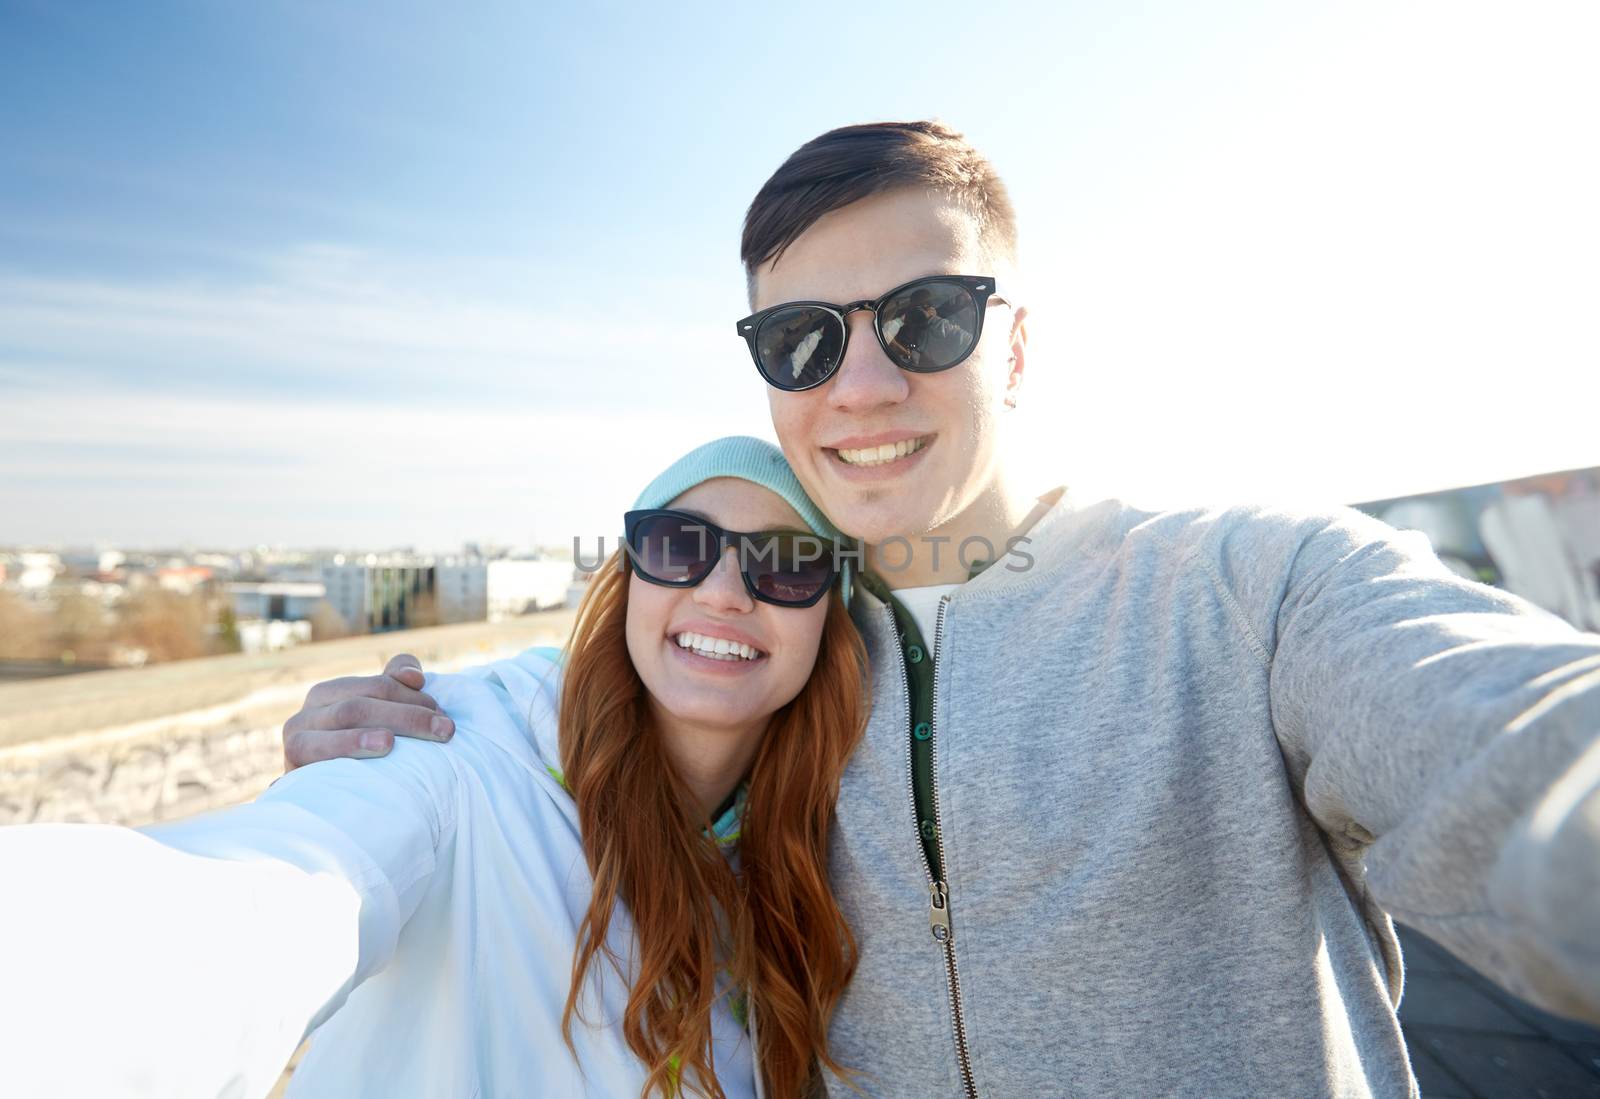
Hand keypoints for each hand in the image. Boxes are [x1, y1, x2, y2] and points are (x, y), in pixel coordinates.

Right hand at [281, 654, 452, 770]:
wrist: (326, 807)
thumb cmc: (360, 757)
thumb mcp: (379, 719)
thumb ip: (397, 685)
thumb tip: (414, 676)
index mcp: (330, 693)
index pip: (379, 685)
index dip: (414, 696)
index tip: (443, 714)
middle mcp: (310, 711)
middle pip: (365, 701)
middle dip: (409, 714)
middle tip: (445, 731)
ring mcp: (298, 737)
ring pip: (347, 715)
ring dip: (380, 725)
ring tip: (397, 740)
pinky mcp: (293, 765)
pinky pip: (317, 749)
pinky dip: (349, 744)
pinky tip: (378, 747)